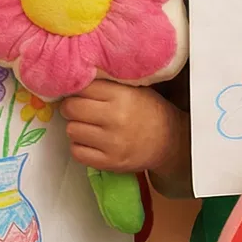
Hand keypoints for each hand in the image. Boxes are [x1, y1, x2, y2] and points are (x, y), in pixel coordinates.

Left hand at [59, 80, 181, 172]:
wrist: (170, 142)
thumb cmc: (149, 111)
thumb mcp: (133, 89)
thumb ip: (106, 83)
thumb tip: (74, 78)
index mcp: (122, 96)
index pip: (82, 87)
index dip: (76, 89)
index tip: (78, 92)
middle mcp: (116, 119)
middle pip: (71, 109)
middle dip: (71, 107)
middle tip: (78, 109)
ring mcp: (113, 143)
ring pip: (71, 130)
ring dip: (75, 127)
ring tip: (87, 126)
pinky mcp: (110, 163)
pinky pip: (77, 152)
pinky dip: (79, 147)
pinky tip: (90, 142)